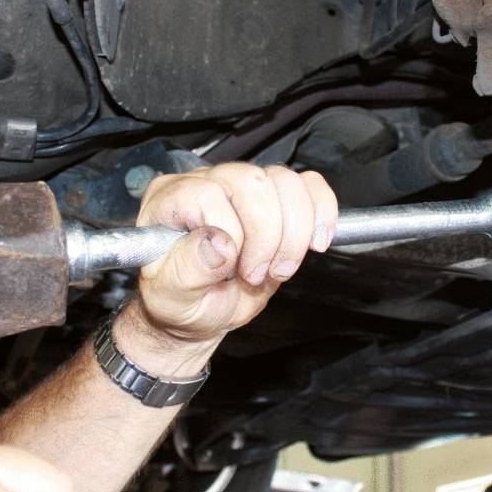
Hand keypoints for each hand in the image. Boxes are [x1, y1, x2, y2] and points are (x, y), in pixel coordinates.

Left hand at [113, 163, 337, 375]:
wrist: (204, 310)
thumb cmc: (182, 301)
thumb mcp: (170, 298)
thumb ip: (186, 271)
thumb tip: (219, 244)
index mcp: (170, 200)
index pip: (207, 194)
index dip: (230, 233)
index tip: (234, 269)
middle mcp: (206, 183)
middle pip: (251, 182)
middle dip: (267, 236)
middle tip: (259, 274)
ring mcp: (243, 187)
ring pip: (285, 181)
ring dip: (294, 231)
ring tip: (280, 267)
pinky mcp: (276, 197)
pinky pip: (309, 185)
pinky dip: (322, 212)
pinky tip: (314, 242)